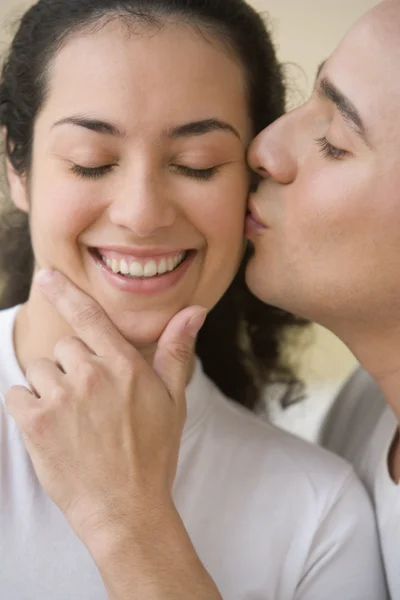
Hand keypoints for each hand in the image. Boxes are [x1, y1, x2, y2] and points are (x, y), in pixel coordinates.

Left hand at [6, 270, 206, 546]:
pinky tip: (51, 429)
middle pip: (64, 347)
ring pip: (39, 370)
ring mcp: (61, 399)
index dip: (65, 291)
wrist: (127, 509)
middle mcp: (91, 374)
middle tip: (91, 402)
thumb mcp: (174, 400)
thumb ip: (176, 350)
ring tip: (73, 420)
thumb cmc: (153, 453)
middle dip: (73, 367)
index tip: (45, 275)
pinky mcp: (35, 424)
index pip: (89, 315)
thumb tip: (195, 311)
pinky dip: (27, 408)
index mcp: (124, 365)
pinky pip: (16, 395)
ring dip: (50, 387)